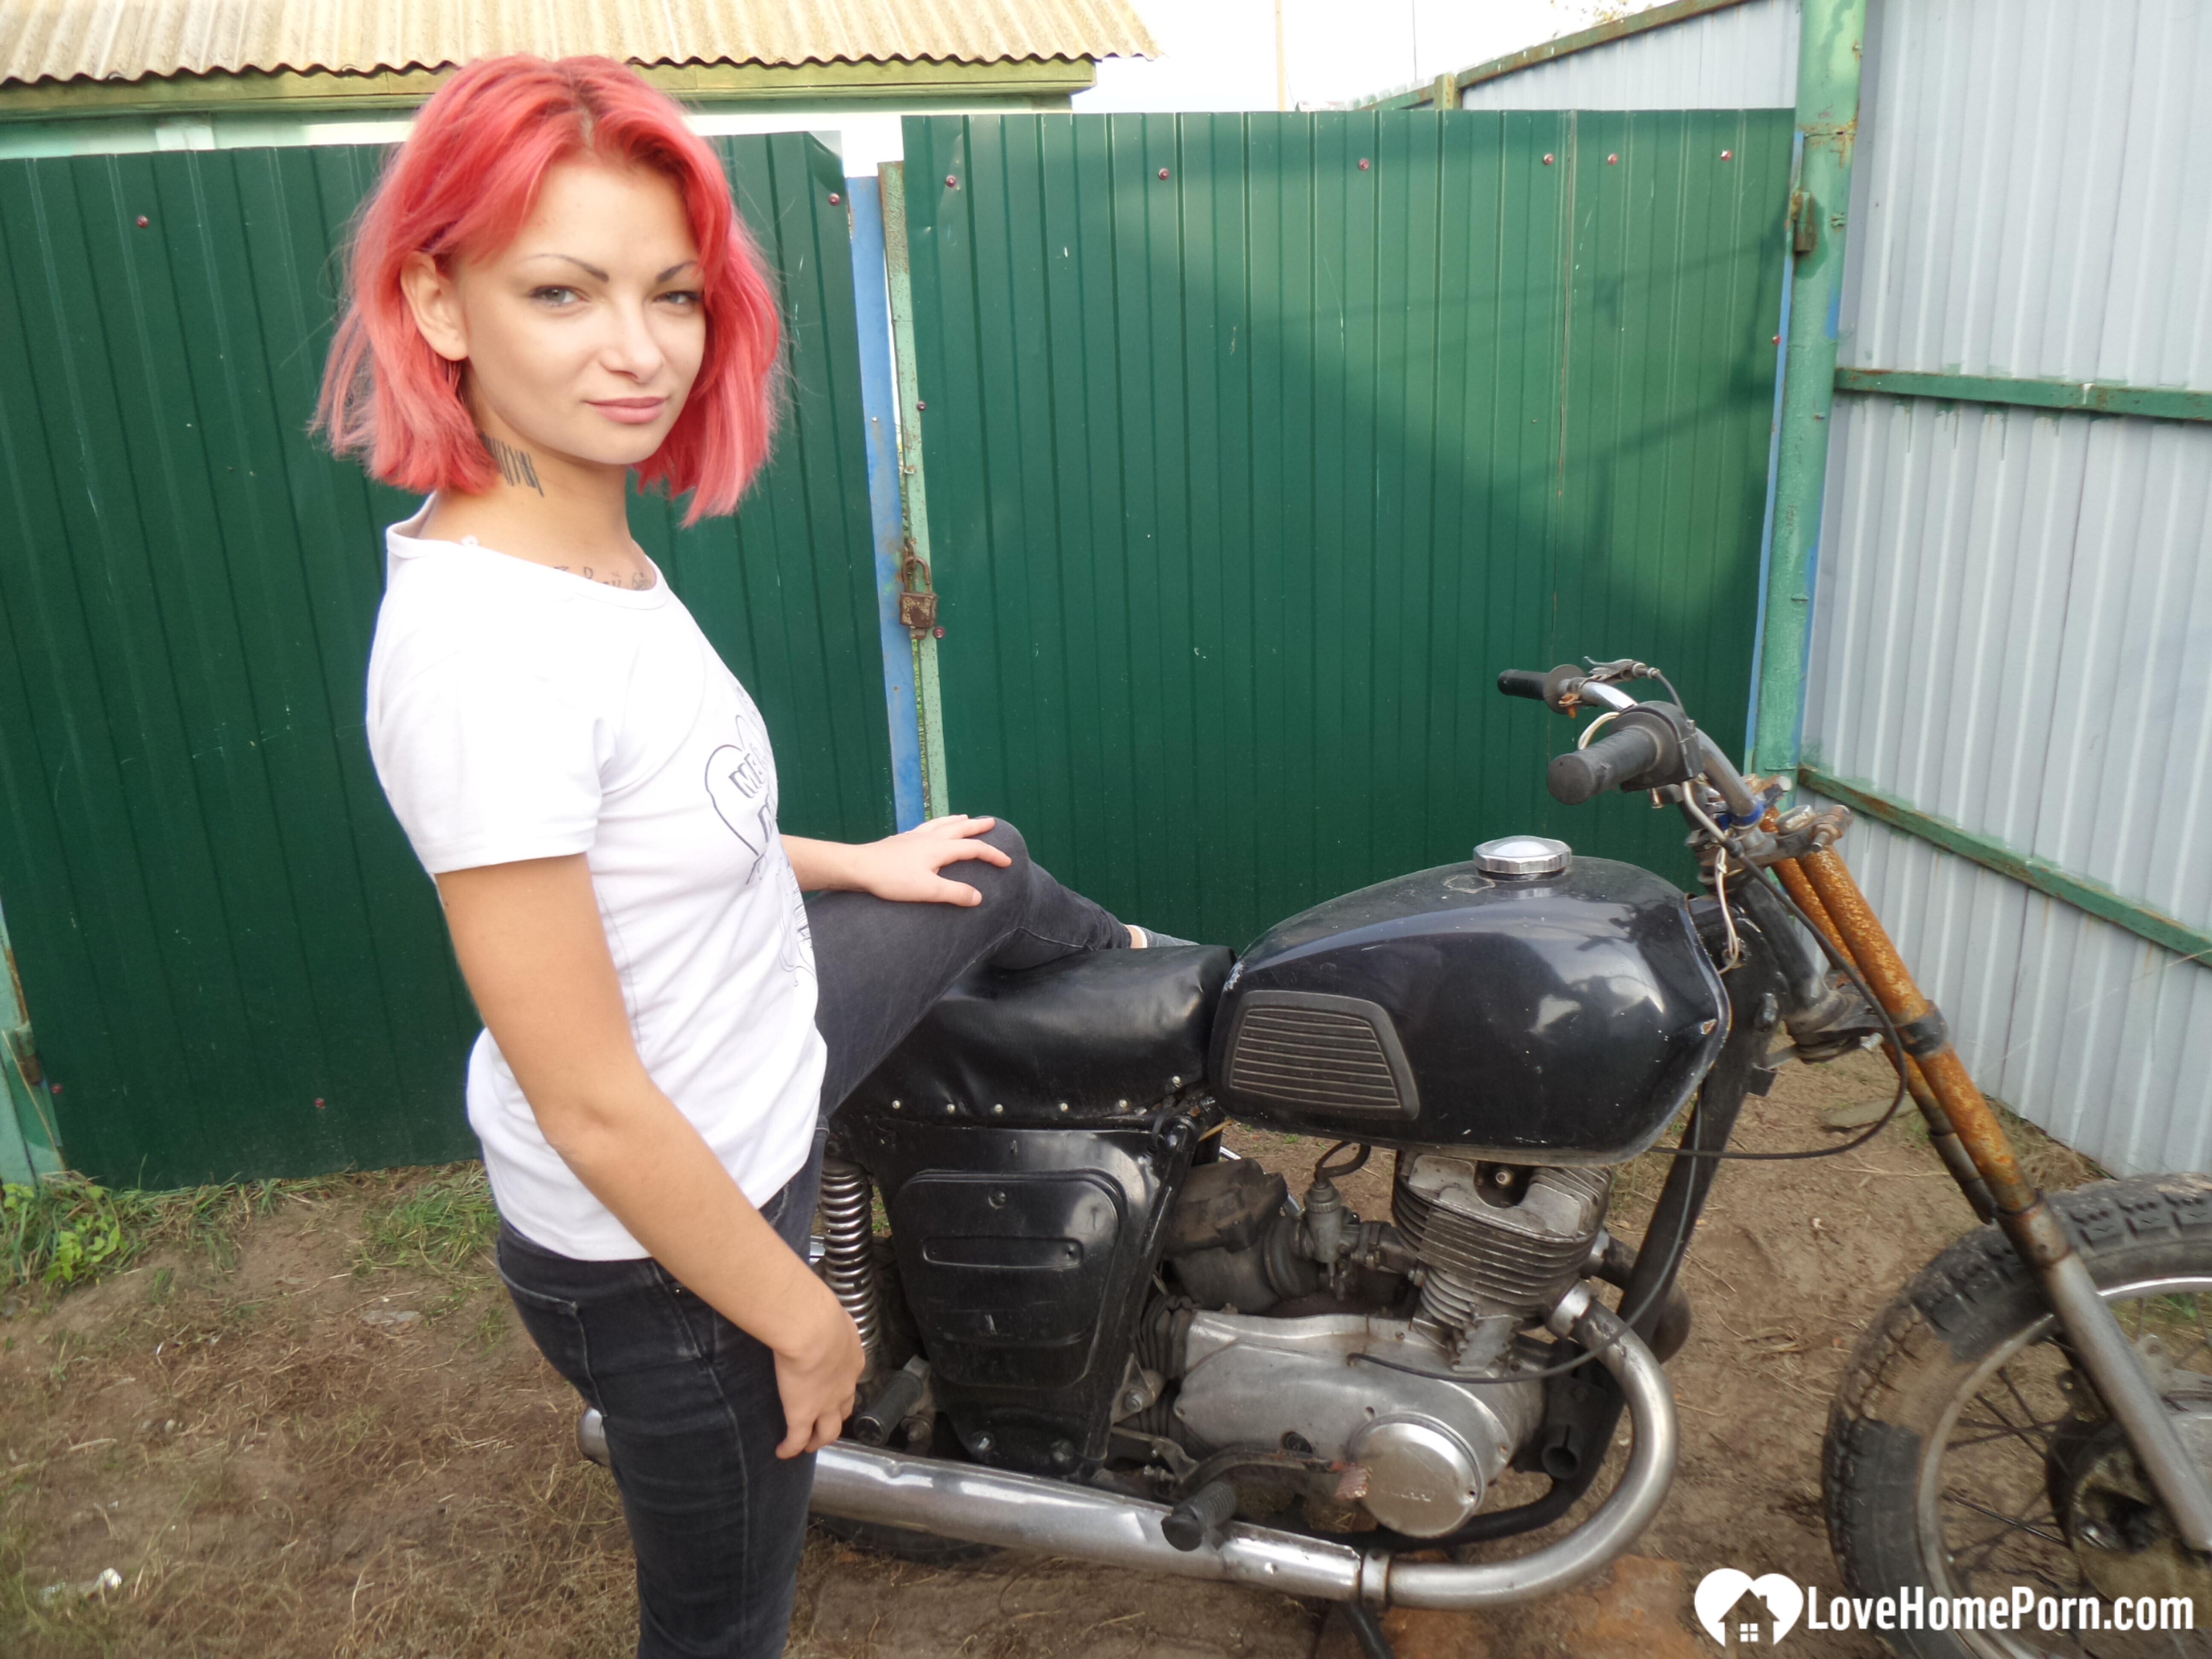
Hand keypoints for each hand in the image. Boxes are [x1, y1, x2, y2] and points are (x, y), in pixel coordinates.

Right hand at [771, 1275, 865, 1457]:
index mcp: (851, 1359)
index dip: (841, 1388)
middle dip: (835, 1419)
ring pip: (827, 1431)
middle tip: (826, 1426)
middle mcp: (844, 1386)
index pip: (848, 1378)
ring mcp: (825, 1404)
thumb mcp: (827, 1313)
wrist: (813, 1329)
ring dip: (819, 1439)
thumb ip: (823, 1317)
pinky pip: (797, 1439)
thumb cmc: (818, 1314)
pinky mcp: (802, 1414)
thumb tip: (811, 1308)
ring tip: (809, 1445)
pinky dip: (791, 1448)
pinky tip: (783, 1452)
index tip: (833, 1390)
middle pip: (844, 1410)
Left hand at [849, 814, 1011, 905]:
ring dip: (956, 821)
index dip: (993, 855)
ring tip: (964, 817)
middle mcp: (929, 838)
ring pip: (941, 823)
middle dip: (977, 827)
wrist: (858, 867)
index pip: (974, 849)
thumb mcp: (927, 891)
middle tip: (991, 822)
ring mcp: (914, 836)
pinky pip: (925, 826)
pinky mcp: (901, 839)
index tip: (1007, 862)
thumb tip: (979, 897)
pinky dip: (935, 823)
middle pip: (959, 828)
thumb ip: (954, 893)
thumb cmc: (891, 879)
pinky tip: (930, 827)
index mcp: (939, 849)